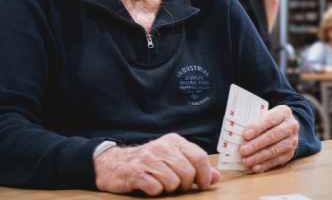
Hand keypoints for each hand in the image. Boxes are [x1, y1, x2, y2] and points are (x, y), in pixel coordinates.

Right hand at [94, 133, 220, 195]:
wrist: (115, 164)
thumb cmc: (150, 163)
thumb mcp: (174, 159)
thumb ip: (195, 167)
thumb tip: (216, 177)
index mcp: (174, 141)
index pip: (199, 157)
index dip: (205, 175)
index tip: (203, 184)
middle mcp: (161, 147)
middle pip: (188, 172)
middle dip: (186, 185)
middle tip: (179, 186)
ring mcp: (148, 159)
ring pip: (173, 182)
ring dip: (170, 189)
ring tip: (162, 184)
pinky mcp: (135, 172)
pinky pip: (156, 189)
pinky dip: (156, 192)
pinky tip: (149, 185)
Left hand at [239, 105, 299, 172]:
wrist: (286, 128)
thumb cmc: (269, 122)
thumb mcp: (265, 116)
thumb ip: (256, 123)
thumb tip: (239, 137)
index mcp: (283, 112)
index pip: (270, 119)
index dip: (258, 127)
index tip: (246, 135)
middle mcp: (291, 126)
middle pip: (273, 135)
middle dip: (257, 144)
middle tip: (243, 150)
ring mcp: (292, 140)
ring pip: (275, 149)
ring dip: (259, 156)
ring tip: (246, 161)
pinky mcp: (290, 153)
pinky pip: (278, 160)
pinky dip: (265, 165)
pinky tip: (255, 167)